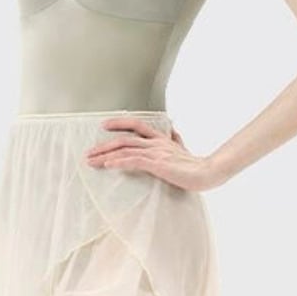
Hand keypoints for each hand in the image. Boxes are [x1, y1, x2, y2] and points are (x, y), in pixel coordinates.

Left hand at [84, 118, 226, 191]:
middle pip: (124, 138)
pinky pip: (133, 161)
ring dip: (105, 155)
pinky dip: (118, 162)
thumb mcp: (184, 150)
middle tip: (88, 152)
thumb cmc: (196, 166)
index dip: (119, 122)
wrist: (208, 173)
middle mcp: (156, 142)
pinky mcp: (157, 164)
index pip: (137, 124)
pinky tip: (107, 165)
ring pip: (125, 149)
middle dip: (103, 145)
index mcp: (161, 138)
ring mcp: (156, 152)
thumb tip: (175, 132)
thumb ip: (177, 140)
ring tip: (91, 161)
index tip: (104, 126)